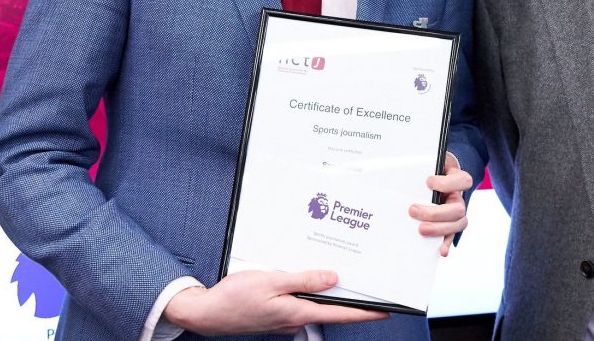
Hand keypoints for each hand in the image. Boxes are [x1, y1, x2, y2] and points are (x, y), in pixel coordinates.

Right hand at [162, 269, 387, 334]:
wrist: (206, 313)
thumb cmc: (235, 298)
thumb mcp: (271, 281)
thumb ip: (304, 279)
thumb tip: (333, 278)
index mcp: (297, 312)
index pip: (340, 314)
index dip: (366, 312)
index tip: (387, 309)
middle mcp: (295, 319)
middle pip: (330, 309)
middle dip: (350, 298)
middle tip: (370, 284)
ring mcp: (285, 318)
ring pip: (314, 304)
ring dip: (327, 292)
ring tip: (341, 274)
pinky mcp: (276, 314)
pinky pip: (299, 302)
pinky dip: (307, 291)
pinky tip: (306, 277)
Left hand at [410, 152, 473, 256]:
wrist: (438, 174)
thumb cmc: (432, 168)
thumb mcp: (432, 161)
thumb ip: (426, 165)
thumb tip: (405, 169)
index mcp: (458, 178)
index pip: (463, 180)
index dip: (447, 183)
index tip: (428, 182)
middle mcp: (460, 197)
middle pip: (458, 209)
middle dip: (435, 213)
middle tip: (413, 210)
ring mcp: (457, 212)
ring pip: (458, 224)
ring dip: (439, 229)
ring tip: (420, 229)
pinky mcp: (449, 224)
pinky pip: (451, 236)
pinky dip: (446, 243)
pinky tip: (441, 250)